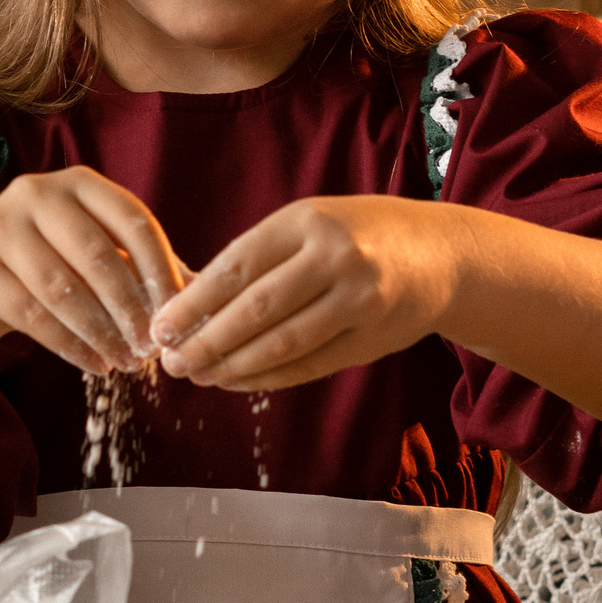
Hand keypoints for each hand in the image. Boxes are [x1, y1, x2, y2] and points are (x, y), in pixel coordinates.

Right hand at [0, 167, 186, 373]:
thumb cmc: (50, 263)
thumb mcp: (96, 254)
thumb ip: (143, 266)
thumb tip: (204, 292)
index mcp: (79, 183)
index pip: (133, 220)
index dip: (160, 268)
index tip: (179, 313)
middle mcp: (37, 193)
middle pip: (98, 255)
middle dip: (131, 307)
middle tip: (153, 348)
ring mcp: (0, 226)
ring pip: (63, 288)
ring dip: (102, 332)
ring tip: (127, 363)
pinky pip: (32, 314)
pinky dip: (70, 345)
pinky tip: (95, 365)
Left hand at [151, 196, 461, 390]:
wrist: (440, 254)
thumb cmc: (356, 235)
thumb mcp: (309, 224)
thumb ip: (258, 256)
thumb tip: (189, 302)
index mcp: (309, 221)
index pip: (238, 266)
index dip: (194, 302)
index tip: (161, 326)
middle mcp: (337, 257)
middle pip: (258, 309)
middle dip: (207, 340)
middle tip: (172, 362)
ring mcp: (360, 300)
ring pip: (284, 343)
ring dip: (233, 366)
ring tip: (199, 375)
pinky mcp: (373, 338)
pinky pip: (310, 365)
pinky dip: (269, 377)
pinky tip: (237, 381)